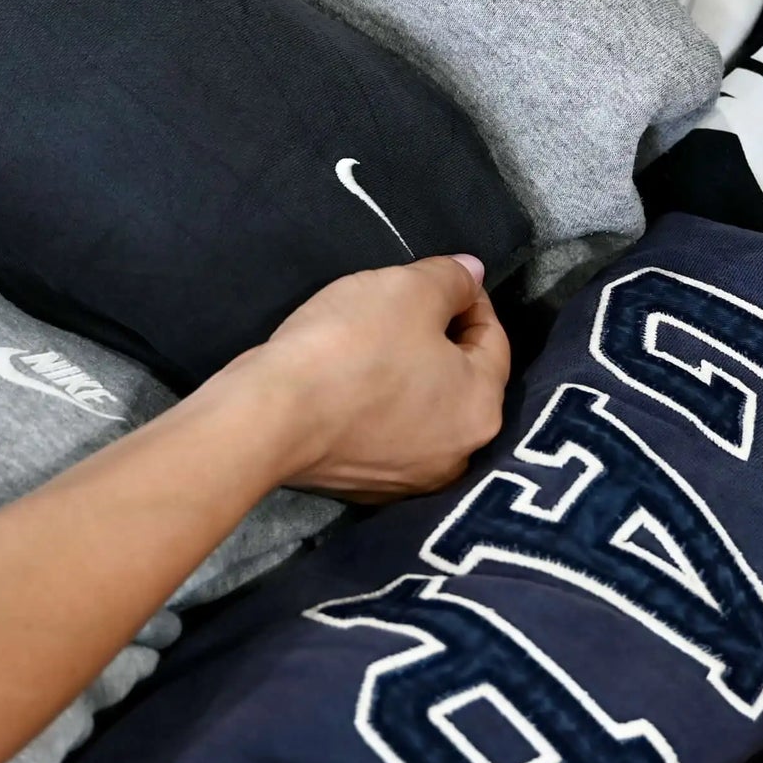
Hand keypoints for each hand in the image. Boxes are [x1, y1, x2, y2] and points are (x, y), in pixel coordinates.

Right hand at [225, 255, 510, 502]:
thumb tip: (473, 275)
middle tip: (402, 307)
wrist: (269, 416)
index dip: (469, 298)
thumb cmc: (352, 346)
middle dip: (438, 339)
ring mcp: (408, 479)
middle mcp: (457, 455)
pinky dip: (375, 406)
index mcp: (482, 409)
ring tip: (372, 341)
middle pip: (460, 379)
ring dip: (407, 375)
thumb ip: (452, 279)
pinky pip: (383, 433)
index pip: (493, 339)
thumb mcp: (409, 289)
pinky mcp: (362, 487)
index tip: (439, 278)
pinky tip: (348, 382)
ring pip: (421, 408)